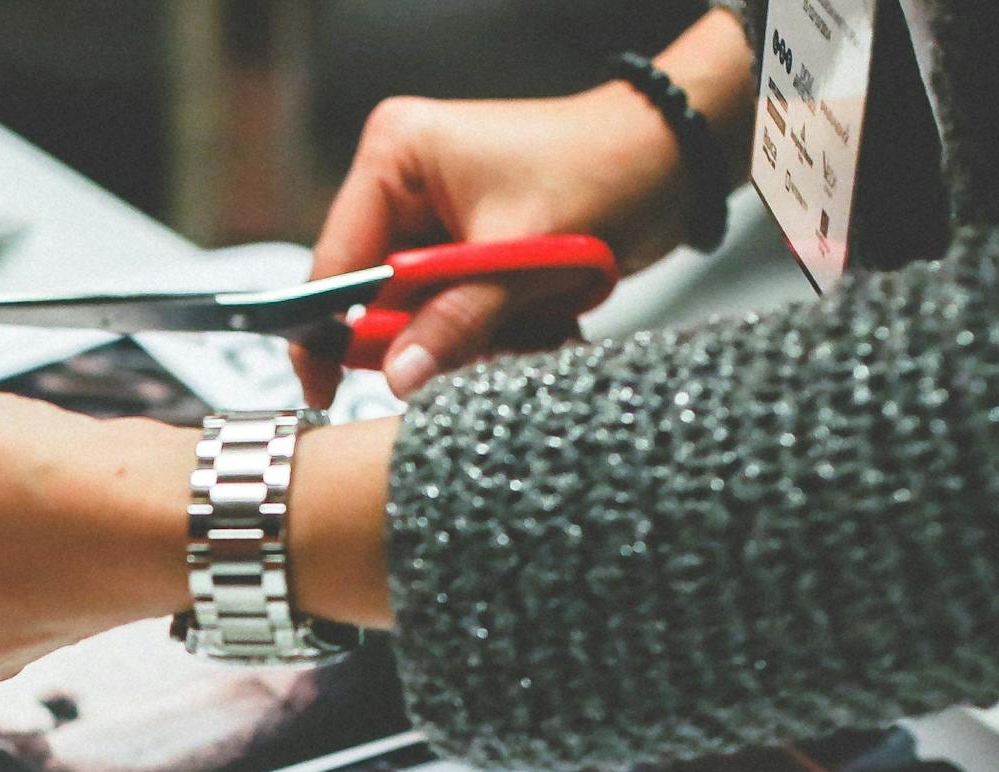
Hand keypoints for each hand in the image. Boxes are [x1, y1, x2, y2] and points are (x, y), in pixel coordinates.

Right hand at [304, 9, 753, 401]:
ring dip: (476, 335)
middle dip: (431, 333)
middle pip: (378, 293)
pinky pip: (460, 311)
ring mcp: (438, 215)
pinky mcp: (471, 245)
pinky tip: (545, 315)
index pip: (336, 259)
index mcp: (397, 156)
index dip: (327, 328)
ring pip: (424, 312)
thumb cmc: (602, 170)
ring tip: (534, 321)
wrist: (673, 162)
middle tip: (480, 346)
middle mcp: (407, 182)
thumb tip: (398, 376)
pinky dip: (499, 328)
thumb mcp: (520, 256)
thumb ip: (454, 321)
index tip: (324, 387)